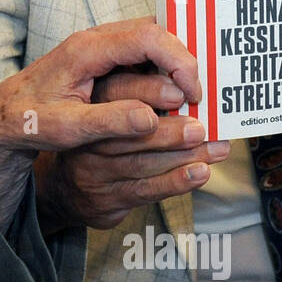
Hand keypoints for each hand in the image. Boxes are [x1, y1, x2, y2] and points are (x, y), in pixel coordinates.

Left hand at [0, 18, 200, 226]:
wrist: (0, 119)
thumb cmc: (26, 121)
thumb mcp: (64, 129)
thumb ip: (107, 122)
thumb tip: (151, 120)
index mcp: (85, 49)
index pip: (147, 37)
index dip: (179, 61)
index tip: (193, 93)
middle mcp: (94, 40)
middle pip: (155, 33)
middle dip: (183, 62)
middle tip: (198, 99)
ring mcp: (98, 47)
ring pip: (150, 43)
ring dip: (173, 67)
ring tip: (190, 100)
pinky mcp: (101, 60)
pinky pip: (140, 55)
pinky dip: (160, 72)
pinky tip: (171, 99)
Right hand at [35, 68, 228, 231]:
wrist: (66, 190)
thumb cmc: (104, 142)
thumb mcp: (109, 112)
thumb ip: (141, 97)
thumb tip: (191, 84)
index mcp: (92, 105)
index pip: (116, 92)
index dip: (150, 90)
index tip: (183, 91)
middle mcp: (89, 137)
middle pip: (131, 132)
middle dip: (172, 130)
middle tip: (202, 127)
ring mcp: (94, 170)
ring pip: (143, 162)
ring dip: (185, 156)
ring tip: (216, 149)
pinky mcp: (106, 198)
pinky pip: (145, 189)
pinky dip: (176, 182)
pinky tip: (200, 173)